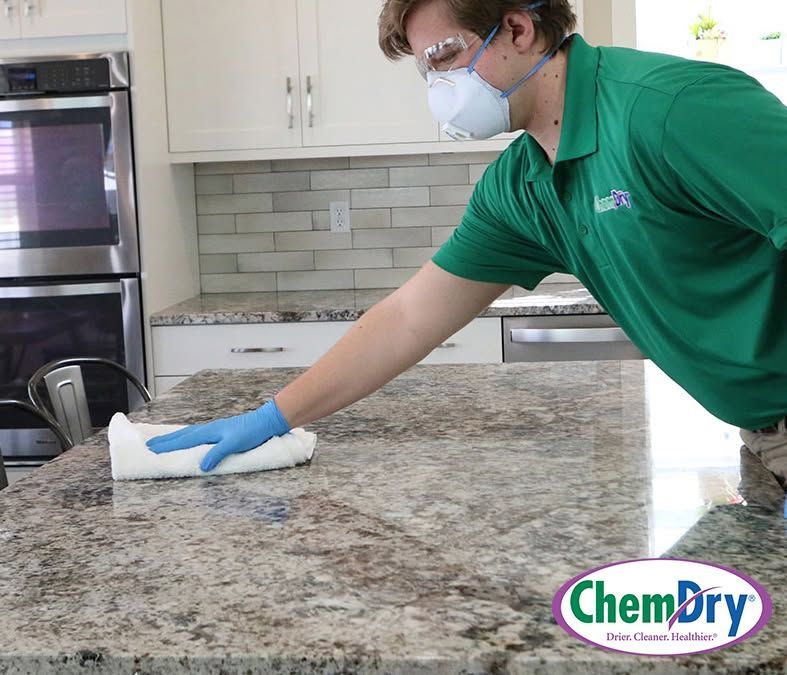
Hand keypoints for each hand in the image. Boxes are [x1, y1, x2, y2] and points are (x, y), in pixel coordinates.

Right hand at [145, 399, 290, 471]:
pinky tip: (188, 440)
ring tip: (162, 442)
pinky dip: (186, 437)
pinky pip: (196, 434)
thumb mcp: (235, 444)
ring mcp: (214, 430)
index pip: (183, 441)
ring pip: (188, 434)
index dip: (167, 446)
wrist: (266, 421)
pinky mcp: (220, 432)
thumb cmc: (252, 432)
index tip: (150, 450)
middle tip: (149, 446)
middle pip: (182, 436)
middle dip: (165, 441)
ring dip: (174, 439)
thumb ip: (217, 453)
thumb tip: (202, 466)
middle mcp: (208, 429)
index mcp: (209, 432)